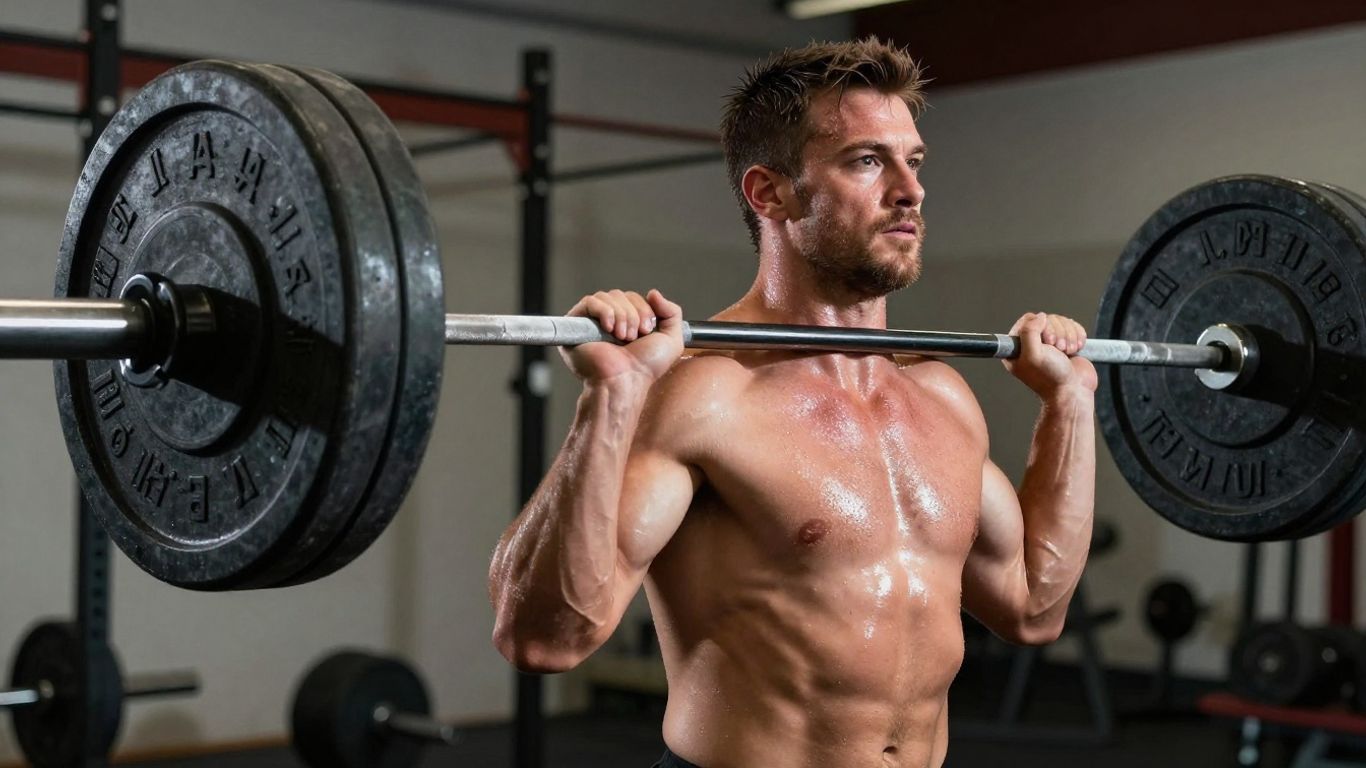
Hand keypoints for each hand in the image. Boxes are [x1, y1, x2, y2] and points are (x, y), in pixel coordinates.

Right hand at [559, 289, 684, 382]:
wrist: (625, 380)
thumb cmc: (645, 367)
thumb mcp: (671, 340)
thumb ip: (672, 313)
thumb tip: (653, 292)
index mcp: (627, 322)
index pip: (633, 297)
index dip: (643, 309)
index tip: (646, 331)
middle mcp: (609, 320)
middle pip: (620, 294)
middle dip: (632, 314)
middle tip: (633, 337)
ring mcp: (591, 322)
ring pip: (607, 297)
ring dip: (620, 316)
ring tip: (621, 337)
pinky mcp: (576, 324)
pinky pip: (589, 302)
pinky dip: (604, 312)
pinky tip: (608, 328)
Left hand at [1001, 312, 1097, 396]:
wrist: (1073, 392)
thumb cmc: (1051, 379)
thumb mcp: (1033, 355)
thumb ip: (1029, 331)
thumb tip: (1039, 316)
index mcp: (1017, 347)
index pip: (1028, 320)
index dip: (1041, 327)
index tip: (1047, 342)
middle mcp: (1031, 344)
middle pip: (1047, 319)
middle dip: (1058, 333)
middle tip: (1058, 350)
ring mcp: (1049, 343)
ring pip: (1061, 321)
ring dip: (1068, 336)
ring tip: (1067, 352)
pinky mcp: (1065, 343)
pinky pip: (1072, 326)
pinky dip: (1077, 336)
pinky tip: (1075, 349)